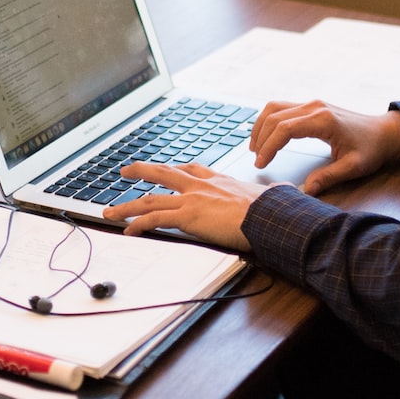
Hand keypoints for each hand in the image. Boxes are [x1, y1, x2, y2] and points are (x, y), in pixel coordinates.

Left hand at [100, 163, 261, 249]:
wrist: (271, 215)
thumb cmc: (274, 209)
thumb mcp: (271, 195)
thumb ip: (273, 193)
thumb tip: (289, 193)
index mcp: (219, 180)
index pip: (192, 170)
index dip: (175, 169)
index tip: (165, 168)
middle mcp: (202, 186)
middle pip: (163, 174)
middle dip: (141, 172)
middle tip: (126, 171)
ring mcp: (192, 199)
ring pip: (150, 200)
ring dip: (127, 206)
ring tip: (110, 212)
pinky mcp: (188, 216)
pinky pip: (155, 219)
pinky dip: (138, 224)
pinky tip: (127, 230)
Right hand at [250, 100, 399, 196]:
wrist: (385, 133)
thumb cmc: (371, 149)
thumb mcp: (353, 167)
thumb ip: (328, 178)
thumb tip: (306, 190)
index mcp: (323, 120)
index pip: (284, 129)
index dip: (269, 147)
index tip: (261, 163)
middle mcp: (314, 107)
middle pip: (275, 117)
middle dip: (261, 139)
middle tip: (257, 161)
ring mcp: (312, 104)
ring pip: (275, 108)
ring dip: (261, 126)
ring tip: (256, 148)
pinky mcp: (312, 106)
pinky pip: (282, 108)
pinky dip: (269, 121)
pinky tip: (266, 136)